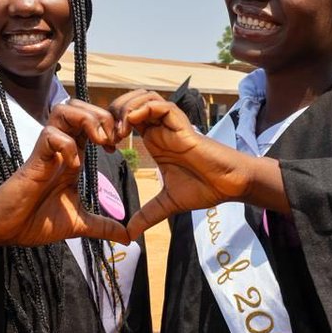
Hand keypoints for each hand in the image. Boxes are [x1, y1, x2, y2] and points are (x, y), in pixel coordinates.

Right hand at [0, 100, 128, 250]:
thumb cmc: (37, 221)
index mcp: (72, 156)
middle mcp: (60, 148)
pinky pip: (50, 135)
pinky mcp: (33, 160)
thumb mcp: (79, 224)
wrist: (7, 230)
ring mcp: (46, 151)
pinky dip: (66, 145)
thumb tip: (128, 237)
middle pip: (78, 105)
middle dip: (101, 115)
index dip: (109, 125)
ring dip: (86, 121)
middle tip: (112, 140)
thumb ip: (104, 226)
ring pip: (63, 110)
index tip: (119, 145)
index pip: (91, 122)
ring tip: (98, 143)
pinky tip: (73, 165)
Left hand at [111, 91, 287, 238]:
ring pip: (144, 97)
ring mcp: (171, 125)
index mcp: (154, 141)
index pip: (126, 118)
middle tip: (105, 134)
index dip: (111, 126)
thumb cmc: (203, 189)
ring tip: (119, 130)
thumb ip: (146, 215)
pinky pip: (161, 105)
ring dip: (126, 108)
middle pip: (131, 101)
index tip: (104, 146)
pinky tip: (132, 124)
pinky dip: (143, 109)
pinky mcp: (182, 125)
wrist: (228, 186)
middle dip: (113, 112)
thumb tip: (129, 236)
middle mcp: (161, 128)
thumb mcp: (166, 204)